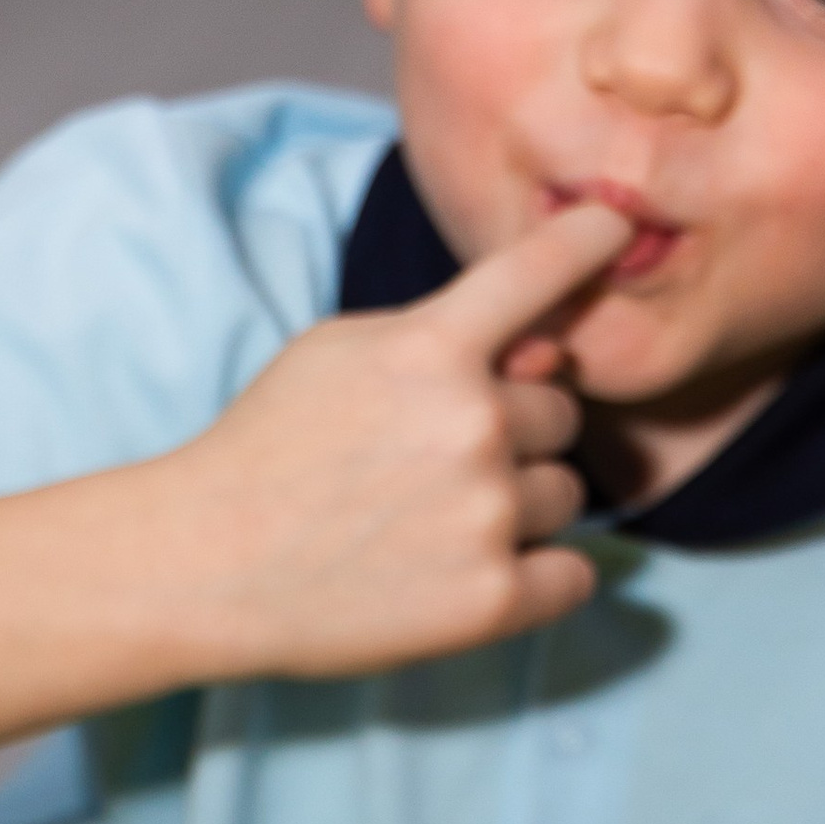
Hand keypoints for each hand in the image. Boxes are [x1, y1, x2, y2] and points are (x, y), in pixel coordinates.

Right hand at [177, 200, 629, 682]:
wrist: (207, 565)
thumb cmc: (268, 452)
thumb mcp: (336, 354)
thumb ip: (439, 336)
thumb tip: (547, 348)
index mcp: (431, 349)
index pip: (536, 273)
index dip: (586, 239)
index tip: (617, 224)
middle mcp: (474, 424)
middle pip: (558, 413)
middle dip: (512, 433)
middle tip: (431, 466)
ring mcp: (487, 514)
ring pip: (564, 492)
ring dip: (518, 505)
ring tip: (433, 523)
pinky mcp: (492, 599)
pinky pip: (574, 575)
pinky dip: (540, 576)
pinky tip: (474, 570)